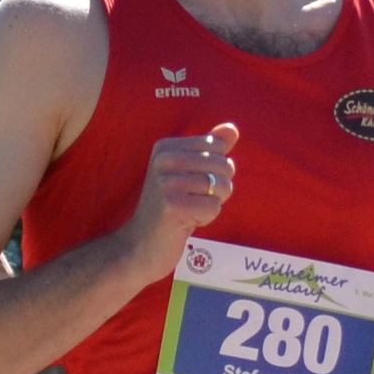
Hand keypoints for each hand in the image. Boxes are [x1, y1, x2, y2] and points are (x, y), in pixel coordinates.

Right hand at [126, 117, 238, 257]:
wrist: (141, 244)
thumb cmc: (170, 207)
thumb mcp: (188, 172)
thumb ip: (210, 149)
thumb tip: (232, 129)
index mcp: (166, 147)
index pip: (218, 147)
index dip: (215, 170)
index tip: (191, 184)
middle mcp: (164, 159)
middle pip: (223, 165)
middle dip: (217, 189)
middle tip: (191, 200)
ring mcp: (166, 182)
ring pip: (222, 186)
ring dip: (212, 204)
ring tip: (189, 210)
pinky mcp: (172, 205)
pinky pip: (214, 207)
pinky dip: (207, 218)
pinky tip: (186, 221)